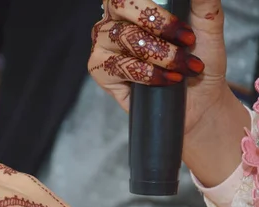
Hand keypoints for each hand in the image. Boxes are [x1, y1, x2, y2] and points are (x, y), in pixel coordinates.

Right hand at [88, 0, 227, 134]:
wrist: (197, 96)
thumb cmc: (197, 57)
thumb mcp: (207, 24)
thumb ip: (203, 2)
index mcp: (130, 5)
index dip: (156, 10)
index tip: (184, 27)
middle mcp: (111, 22)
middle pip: (123, 8)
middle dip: (161, 28)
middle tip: (188, 43)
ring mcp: (102, 46)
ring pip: (126, 40)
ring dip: (162, 56)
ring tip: (183, 68)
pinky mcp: (100, 71)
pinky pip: (121, 67)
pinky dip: (149, 74)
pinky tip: (167, 80)